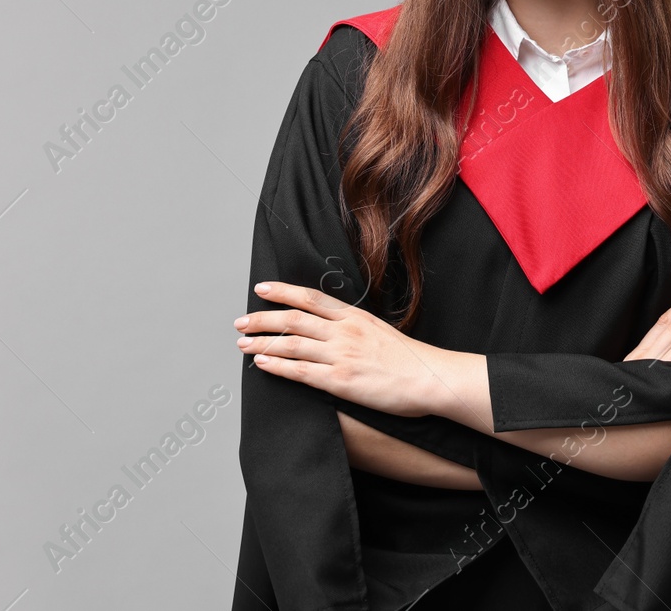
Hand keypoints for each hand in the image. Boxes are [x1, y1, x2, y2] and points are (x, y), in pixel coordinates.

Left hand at [235, 281, 452, 417]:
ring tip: (242, 343)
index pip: (310, 297)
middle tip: (240, 321)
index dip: (283, 291)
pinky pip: (300, 371)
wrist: (430, 378)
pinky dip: (277, 365)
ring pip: (291, 344)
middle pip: (293, 319)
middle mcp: (344, 332)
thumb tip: (330, 326)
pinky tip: (261, 363)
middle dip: (262, 319)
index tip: (261, 288)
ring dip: (262, 342)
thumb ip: (354, 327)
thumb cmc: (410, 359)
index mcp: (354, 316)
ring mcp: (341, 355)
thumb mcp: (380, 331)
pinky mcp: (340, 381)